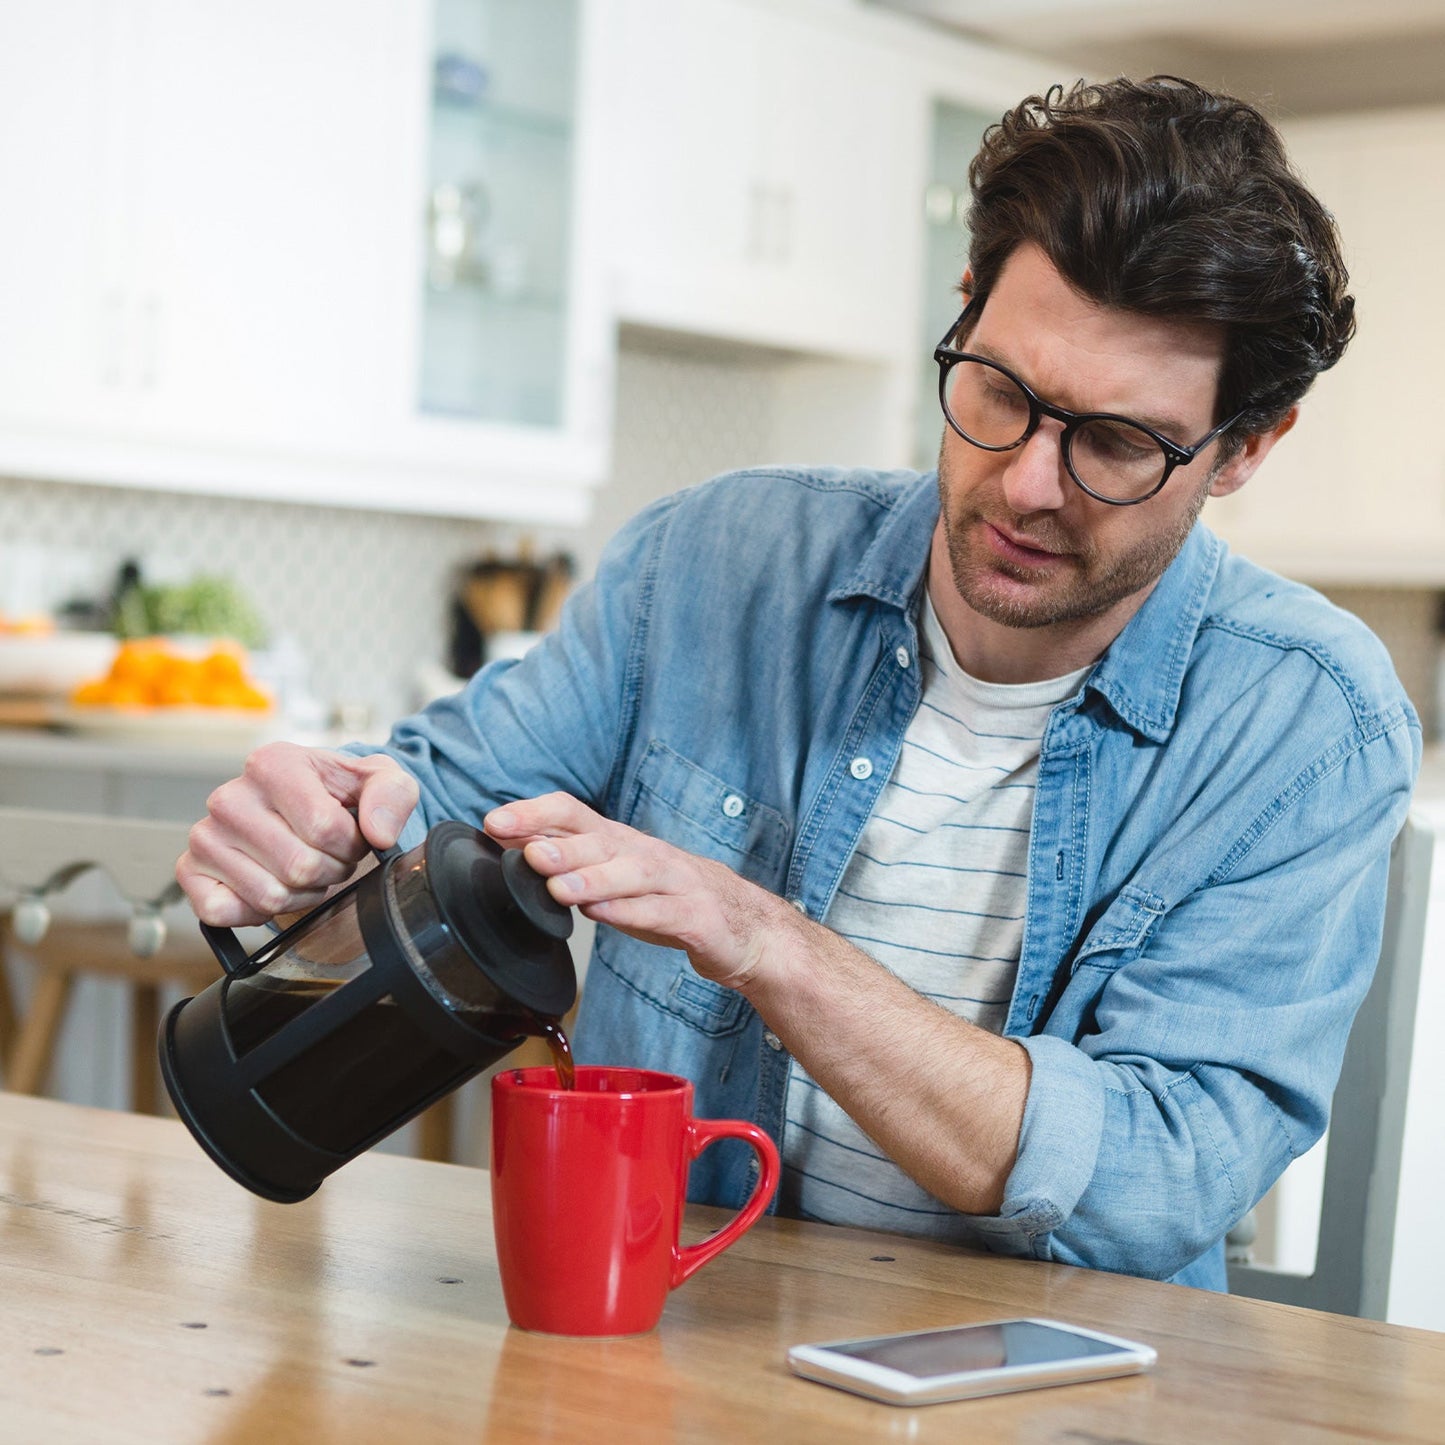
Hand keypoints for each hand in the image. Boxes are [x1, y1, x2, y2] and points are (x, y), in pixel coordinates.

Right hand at [177, 742, 417, 926]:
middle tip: (329, 855)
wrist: (313, 812)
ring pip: (270, 895)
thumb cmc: (343, 796)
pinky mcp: (190, 871)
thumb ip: (393, 795)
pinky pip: (223, 913)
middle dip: (330, 871)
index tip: (350, 836)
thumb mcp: (383, 781)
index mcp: (274, 764)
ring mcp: (205, 835)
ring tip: (304, 868)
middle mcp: (230, 796)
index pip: (324, 827)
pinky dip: (258, 912)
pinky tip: (271, 884)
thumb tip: (379, 832)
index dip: (351, 844)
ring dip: (302, 893)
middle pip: (299, 866)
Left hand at [484, 792, 786, 990]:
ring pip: (632, 874)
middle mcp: (646, 855)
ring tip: (559, 888)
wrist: (745, 928)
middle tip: (525, 851)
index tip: (493, 823)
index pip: (573, 814)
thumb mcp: (616, 878)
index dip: (533, 814)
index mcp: (620, 843)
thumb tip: (515, 847)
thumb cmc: (671, 900)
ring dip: (594, 878)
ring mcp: (675, 884)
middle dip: (561, 845)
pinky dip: (632, 913)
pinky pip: (661, 914)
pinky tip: (604, 915)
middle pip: (601, 841)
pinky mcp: (697, 918)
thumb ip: (573, 863)